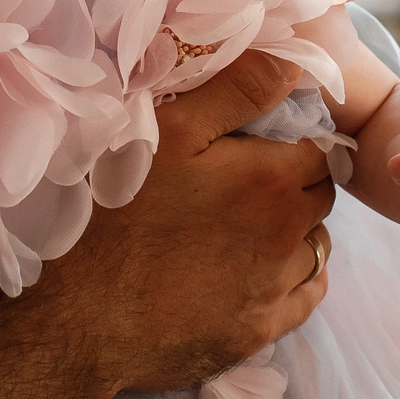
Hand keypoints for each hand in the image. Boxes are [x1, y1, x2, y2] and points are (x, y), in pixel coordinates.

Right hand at [18, 52, 335, 398]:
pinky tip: (256, 273)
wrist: (79, 320)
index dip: (288, 144)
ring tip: (243, 230)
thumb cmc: (116, 216)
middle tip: (240, 186)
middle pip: (320, 198)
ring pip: (316, 248)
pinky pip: (305, 297)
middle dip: (293, 186)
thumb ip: (237, 91)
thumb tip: (292, 66)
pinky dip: (292, 280)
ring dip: (295, 234)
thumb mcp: (169, 132)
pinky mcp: (259, 332)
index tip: (252, 149)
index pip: (318, 150)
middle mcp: (289, 235)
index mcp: (273, 180)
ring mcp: (276, 289)